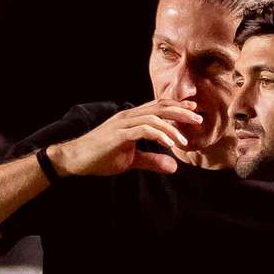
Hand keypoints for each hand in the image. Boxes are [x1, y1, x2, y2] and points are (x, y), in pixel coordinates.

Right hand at [48, 99, 202, 175]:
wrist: (76, 159)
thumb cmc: (100, 158)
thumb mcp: (131, 160)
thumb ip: (152, 160)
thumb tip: (173, 166)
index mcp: (131, 119)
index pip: (158, 107)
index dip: (176, 107)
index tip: (193, 111)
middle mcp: (128, 117)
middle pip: (160, 107)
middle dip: (181, 112)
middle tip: (198, 119)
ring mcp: (123, 124)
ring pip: (154, 118)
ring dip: (172, 128)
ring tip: (184, 140)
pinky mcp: (118, 135)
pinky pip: (143, 130)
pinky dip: (159, 135)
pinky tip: (169, 144)